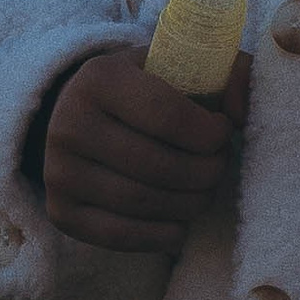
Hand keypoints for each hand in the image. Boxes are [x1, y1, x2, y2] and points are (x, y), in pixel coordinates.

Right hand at [41, 49, 250, 255]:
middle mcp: (69, 123)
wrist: (82, 115)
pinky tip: (180, 224)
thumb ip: (226, 73)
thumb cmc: (146, 89)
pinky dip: (161, 235)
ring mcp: (59, 171)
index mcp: (99, 78)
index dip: (209, 133)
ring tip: (204, 191)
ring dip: (189, 204)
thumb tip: (240, 114)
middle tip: (219, 167)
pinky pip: (119, 235)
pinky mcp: (60, 210)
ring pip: (142, 202)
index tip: (224, 132)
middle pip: (157, 166)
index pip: (167, 116)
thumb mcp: (180, 64)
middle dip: (205, 173)